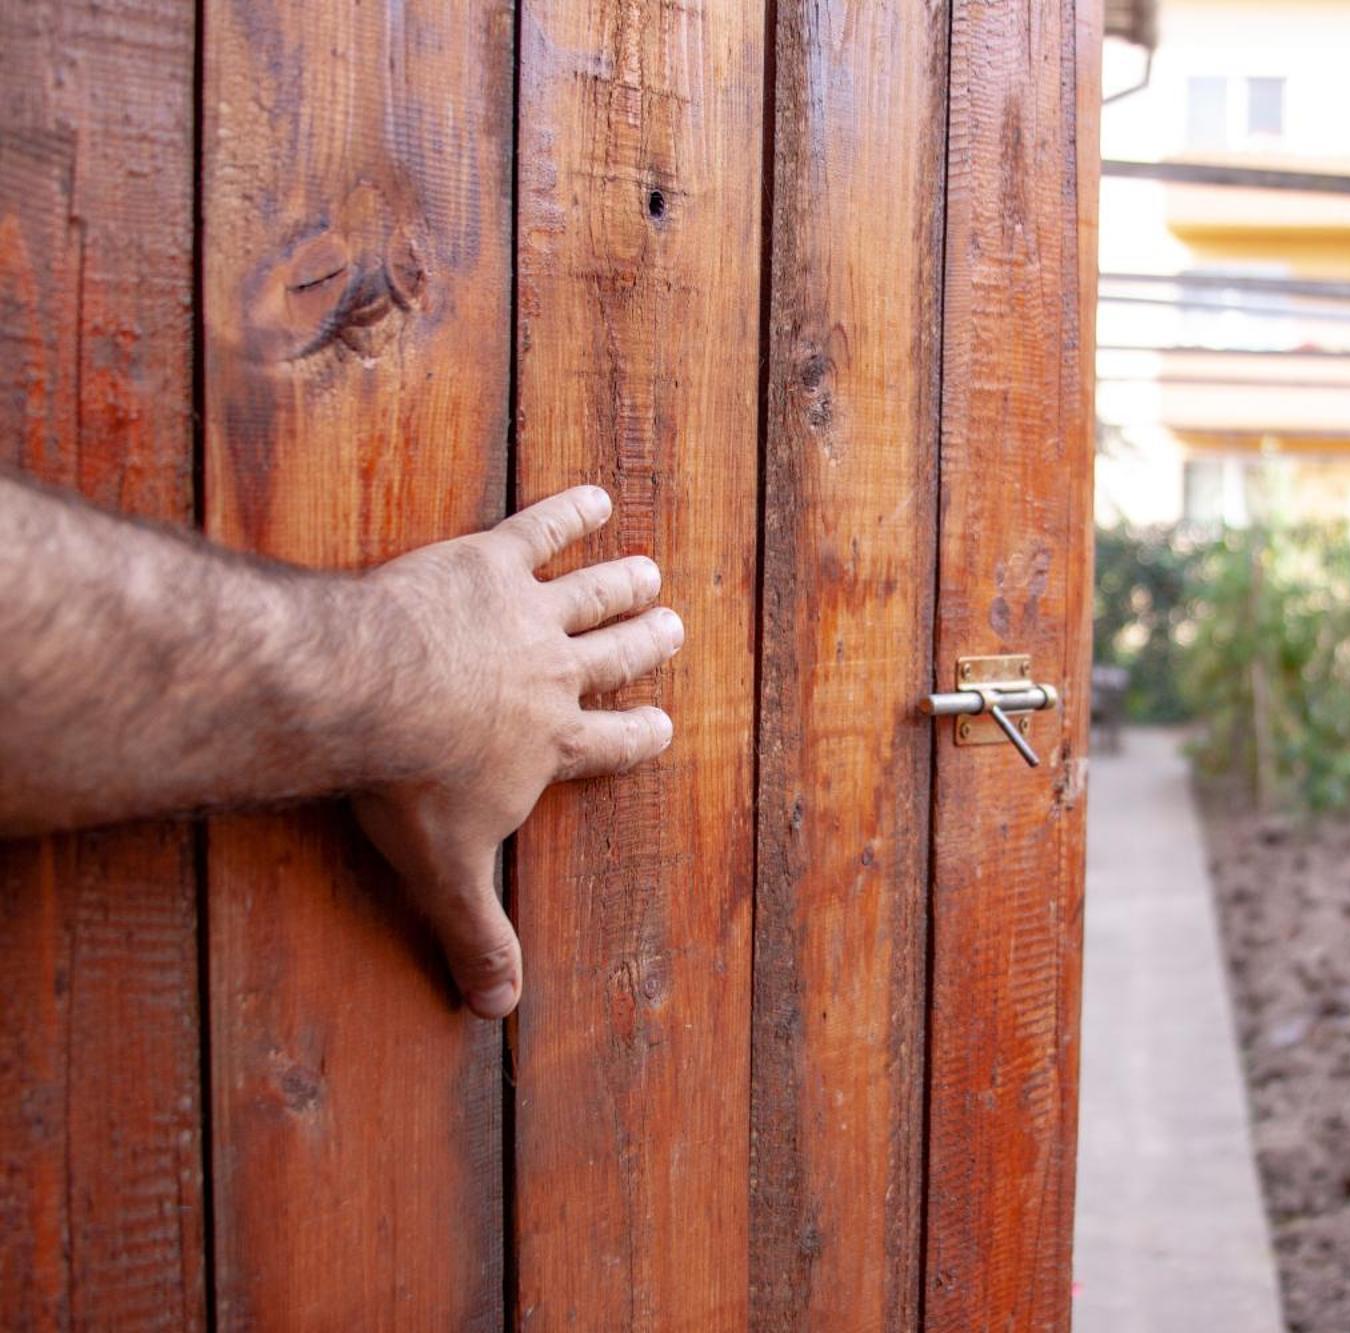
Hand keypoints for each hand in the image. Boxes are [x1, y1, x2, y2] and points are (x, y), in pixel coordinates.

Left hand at [352, 486, 680, 1018]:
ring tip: (648, 570)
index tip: (662, 724)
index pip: (613, 742)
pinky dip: (570, 511)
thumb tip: (495, 1013)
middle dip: (646, 644)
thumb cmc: (409, 784)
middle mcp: (557, 674)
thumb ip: (476, 933)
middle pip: (616, 657)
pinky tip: (593, 495)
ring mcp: (528, 614)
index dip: (641, 734)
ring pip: (593, 593)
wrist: (372, 693)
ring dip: (623, 581)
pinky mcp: (490, 562)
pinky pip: (541, 530)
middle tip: (671, 624)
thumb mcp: (446, 872)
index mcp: (554, 743)